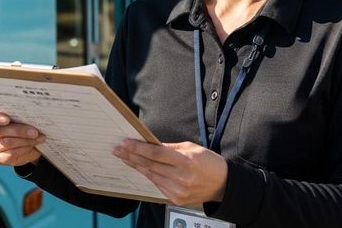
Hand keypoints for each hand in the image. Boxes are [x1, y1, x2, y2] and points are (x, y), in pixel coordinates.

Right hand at [0, 108, 44, 166]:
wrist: (27, 141)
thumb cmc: (22, 122)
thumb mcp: (21, 115)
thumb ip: (21, 113)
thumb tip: (33, 112)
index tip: (7, 119)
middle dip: (19, 130)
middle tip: (34, 131)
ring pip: (6, 143)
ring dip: (25, 140)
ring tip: (39, 137)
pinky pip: (10, 155)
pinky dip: (24, 149)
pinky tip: (33, 146)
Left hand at [113, 140, 227, 206]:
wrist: (223, 185)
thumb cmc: (209, 163)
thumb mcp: (192, 148)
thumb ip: (170, 148)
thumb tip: (151, 144)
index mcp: (186, 161)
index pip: (156, 154)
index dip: (138, 148)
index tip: (125, 143)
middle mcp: (181, 178)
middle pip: (150, 165)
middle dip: (132, 156)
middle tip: (118, 149)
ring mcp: (178, 190)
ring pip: (151, 176)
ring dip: (136, 166)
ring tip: (125, 158)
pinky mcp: (176, 199)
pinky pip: (157, 185)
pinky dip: (148, 176)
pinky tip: (139, 169)